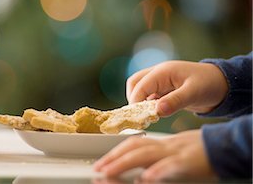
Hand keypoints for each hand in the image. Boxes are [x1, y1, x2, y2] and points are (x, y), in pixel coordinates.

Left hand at [93, 130, 216, 180]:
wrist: (224, 145)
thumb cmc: (200, 153)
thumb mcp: (175, 153)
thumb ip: (156, 158)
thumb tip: (140, 171)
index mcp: (161, 145)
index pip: (133, 146)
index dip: (115, 153)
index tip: (101, 163)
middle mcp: (164, 147)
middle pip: (134, 149)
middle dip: (113, 159)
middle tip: (98, 169)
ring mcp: (176, 154)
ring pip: (147, 156)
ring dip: (125, 163)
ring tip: (109, 172)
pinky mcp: (189, 163)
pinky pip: (172, 166)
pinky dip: (158, 171)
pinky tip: (146, 177)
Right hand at [126, 61, 227, 115]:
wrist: (223, 84)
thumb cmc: (210, 84)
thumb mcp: (194, 93)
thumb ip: (175, 101)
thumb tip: (157, 111)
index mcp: (163, 71)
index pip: (140, 86)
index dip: (135, 101)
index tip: (137, 118)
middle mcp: (158, 74)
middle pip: (134, 83)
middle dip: (133, 99)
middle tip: (139, 116)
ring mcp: (160, 81)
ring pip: (139, 88)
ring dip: (139, 102)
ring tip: (147, 116)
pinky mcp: (164, 89)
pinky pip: (148, 95)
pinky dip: (147, 104)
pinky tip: (154, 114)